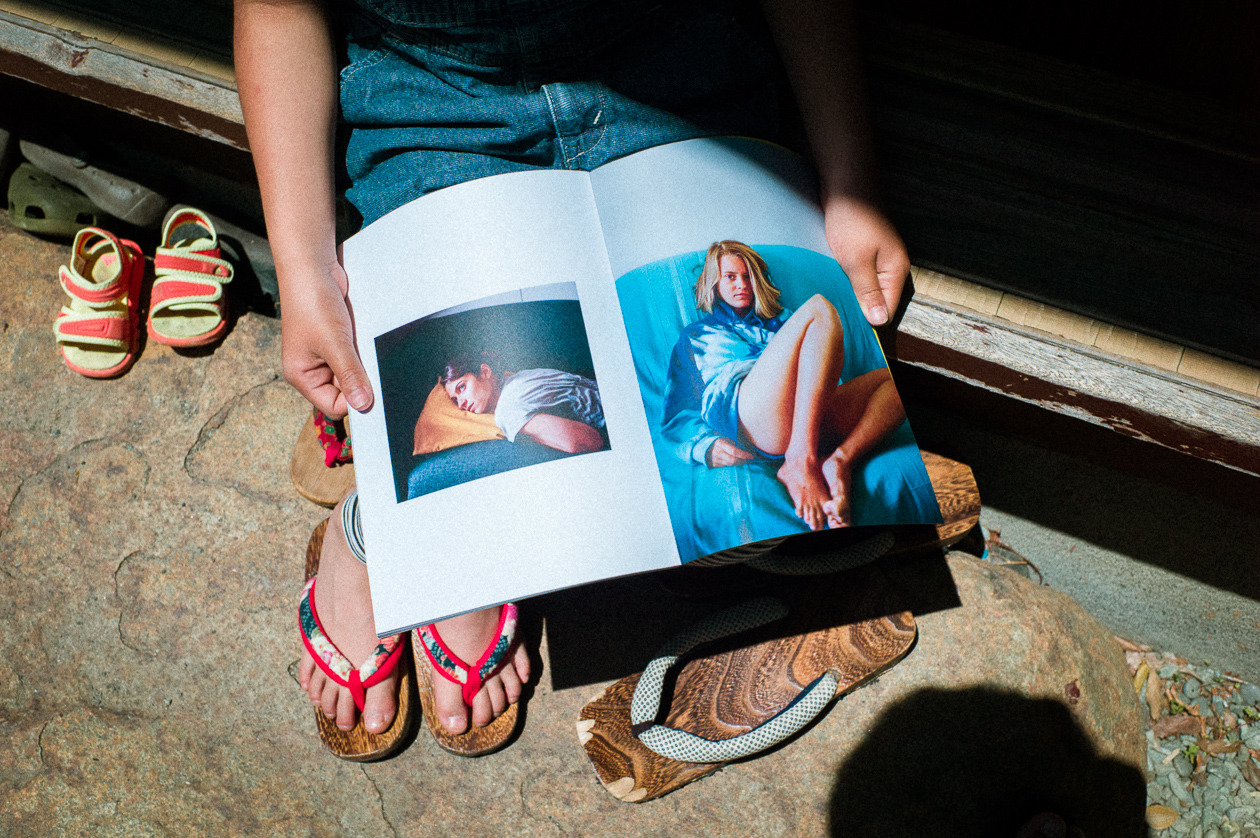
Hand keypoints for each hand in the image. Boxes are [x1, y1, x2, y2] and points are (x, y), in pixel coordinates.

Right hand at [279, 257, 373, 418]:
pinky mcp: (338, 342)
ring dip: (363, 365)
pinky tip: (364, 340)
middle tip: (367, 362)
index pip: (333, 406)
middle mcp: (312, 370)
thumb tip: (363, 405)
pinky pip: (356, 358)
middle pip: (344, 393)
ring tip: (361, 346)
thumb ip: (350, 375)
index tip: (371, 389)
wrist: (314, 268)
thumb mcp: (335, 343)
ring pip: (353, 375)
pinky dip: (364, 353)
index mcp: (301, 376)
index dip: (353, 401)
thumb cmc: (313, 304)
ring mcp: (325, 356)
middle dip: (359, 381)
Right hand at [706, 437, 754, 467]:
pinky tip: (739, 463)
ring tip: (747, 461)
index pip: (734, 451)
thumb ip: (733, 443)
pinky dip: (734, 465)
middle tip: (750, 459)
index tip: (751, 456)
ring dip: (740, 463)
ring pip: (731, 464)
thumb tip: (746, 448)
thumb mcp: (724, 438)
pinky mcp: (715, 466)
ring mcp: (716, 460)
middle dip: (743, 461)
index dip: (744, 455)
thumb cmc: (716, 441)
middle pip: (733, 460)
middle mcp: (718, 453)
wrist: (701, 447)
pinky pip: (727, 466)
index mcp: (720, 443)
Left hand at [823, 195, 909, 326]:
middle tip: (837, 320)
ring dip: (852, 294)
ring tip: (834, 305)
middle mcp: (892, 264)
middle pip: (879, 299)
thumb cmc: (851, 220)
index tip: (848, 331)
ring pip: (867, 286)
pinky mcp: (866, 248)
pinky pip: (859, 273)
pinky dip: (847, 279)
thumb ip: (868, 291)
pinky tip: (833, 284)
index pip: (888, 309)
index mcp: (896, 269)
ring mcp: (880, 256)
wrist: (845, 182)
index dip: (869, 320)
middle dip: (859, 309)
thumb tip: (880, 321)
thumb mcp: (857, 260)